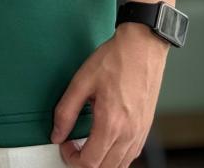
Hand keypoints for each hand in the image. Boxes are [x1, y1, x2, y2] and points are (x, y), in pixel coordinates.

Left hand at [50, 22, 169, 166]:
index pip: (89, 163)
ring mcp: (140, 133)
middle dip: (84, 163)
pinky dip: (116, 157)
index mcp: (111, 123)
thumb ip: (66, 111)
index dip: (71, 159)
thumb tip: (56, 134)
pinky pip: (131, 156)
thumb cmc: (115, 59)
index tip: (65, 145)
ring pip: (119, 166)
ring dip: (101, 162)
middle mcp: (129, 134)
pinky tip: (107, 142)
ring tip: (88, 144)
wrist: (143, 47)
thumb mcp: (82, 81)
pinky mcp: (146, 128)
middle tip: (74, 146)